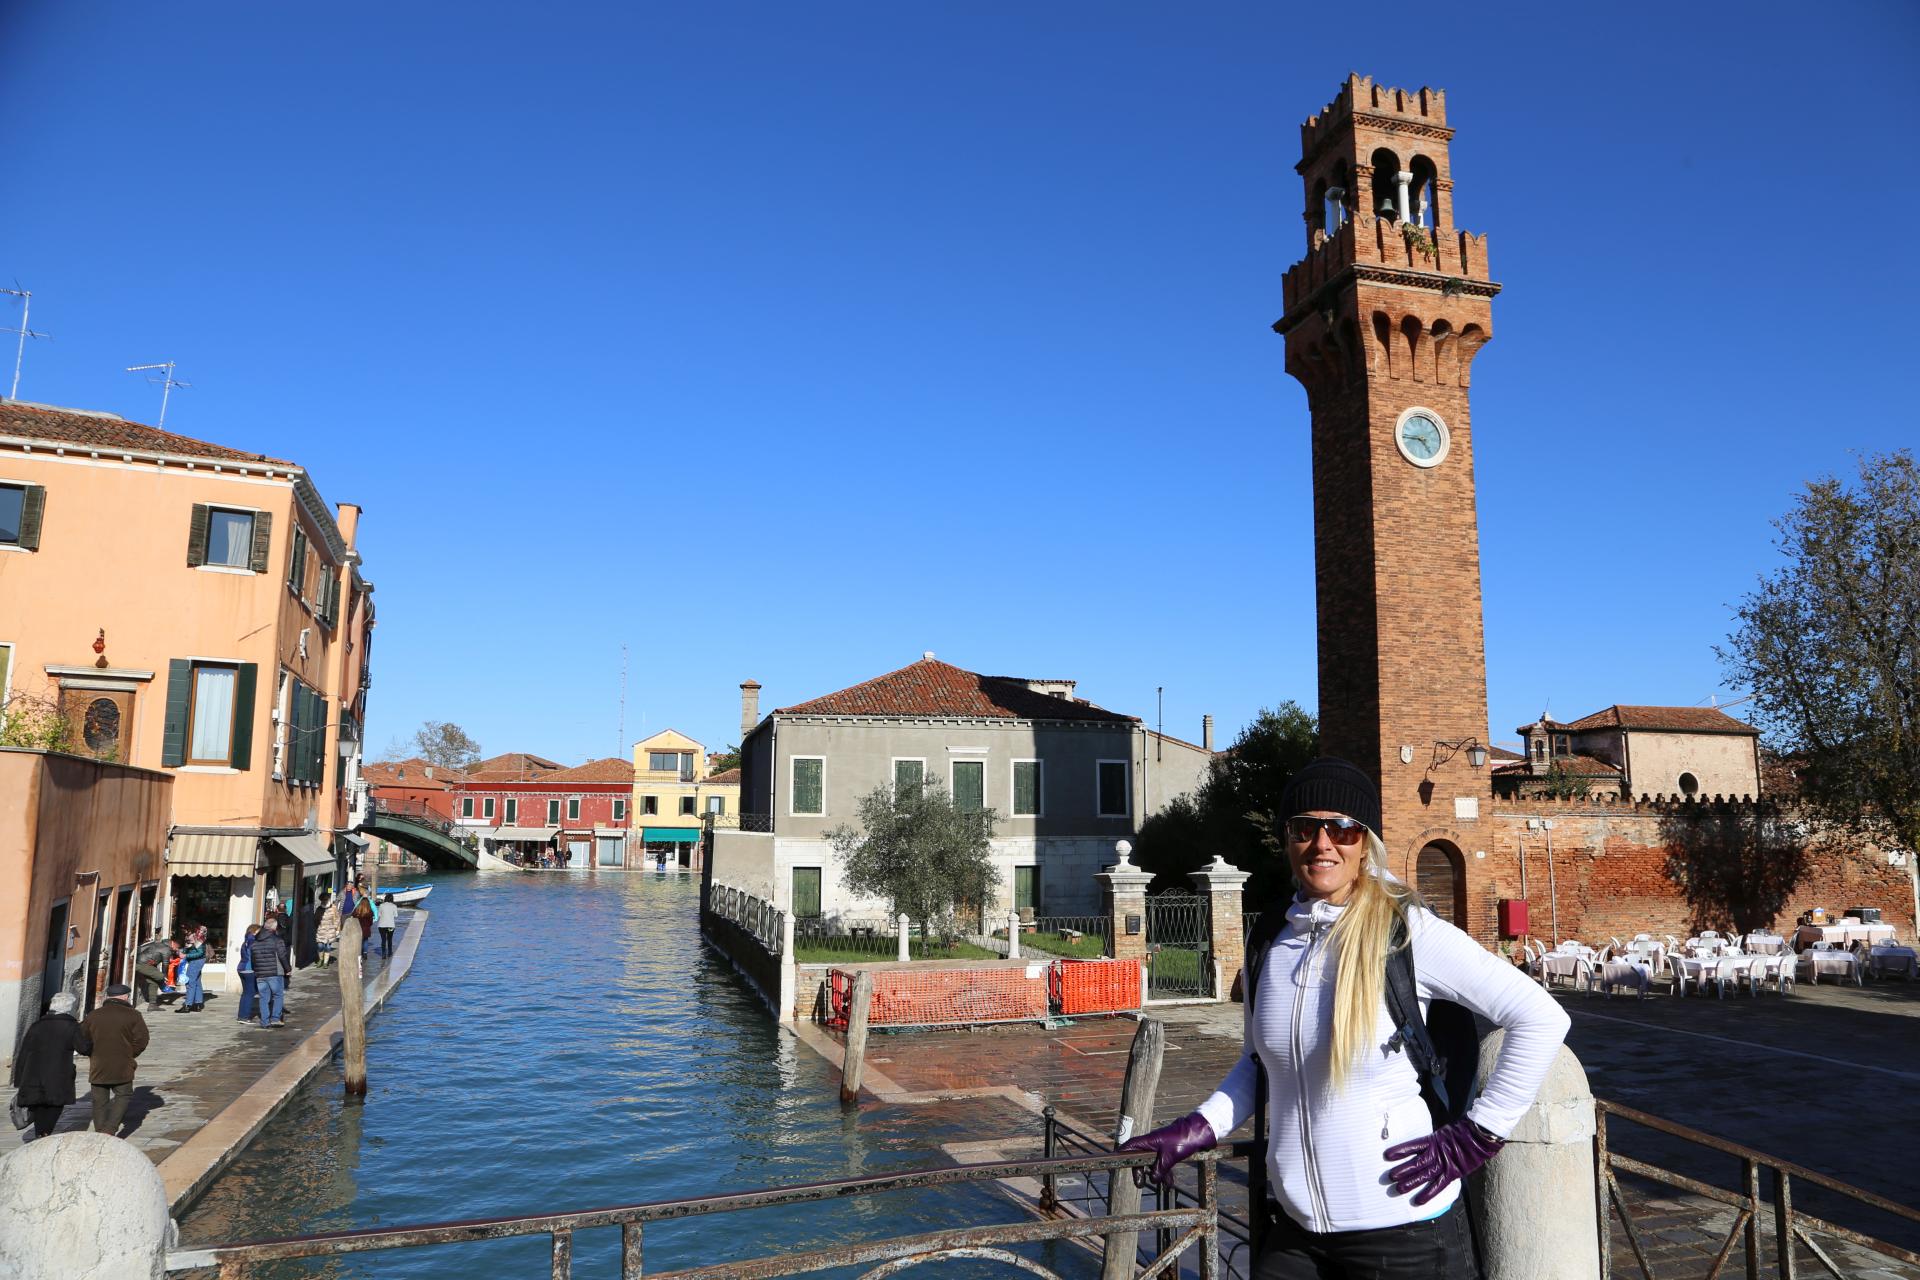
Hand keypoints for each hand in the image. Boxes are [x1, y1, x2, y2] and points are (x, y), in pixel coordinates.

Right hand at [1118, 1111, 1215, 1187]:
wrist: (1198, 1134)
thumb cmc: (1182, 1141)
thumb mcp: (1169, 1158)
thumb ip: (1159, 1170)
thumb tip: (1152, 1179)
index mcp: (1148, 1141)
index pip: (1130, 1147)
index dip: (1121, 1154)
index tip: (1115, 1162)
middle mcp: (1152, 1144)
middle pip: (1140, 1159)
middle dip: (1140, 1172)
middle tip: (1140, 1184)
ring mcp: (1161, 1148)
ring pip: (1153, 1164)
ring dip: (1156, 1176)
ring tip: (1162, 1187)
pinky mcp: (1169, 1152)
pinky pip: (1163, 1165)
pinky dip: (1166, 1174)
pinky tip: (1169, 1185)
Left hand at [1384, 1117, 1504, 1204]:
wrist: (1480, 1136)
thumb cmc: (1463, 1132)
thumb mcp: (1444, 1132)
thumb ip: (1434, 1141)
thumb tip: (1424, 1146)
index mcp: (1432, 1140)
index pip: (1412, 1146)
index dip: (1400, 1151)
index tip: (1387, 1155)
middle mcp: (1436, 1152)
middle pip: (1415, 1163)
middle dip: (1402, 1170)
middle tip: (1389, 1177)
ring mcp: (1444, 1163)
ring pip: (1424, 1175)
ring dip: (1410, 1182)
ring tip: (1398, 1189)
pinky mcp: (1453, 1173)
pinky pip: (1438, 1185)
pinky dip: (1428, 1194)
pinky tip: (1418, 1201)